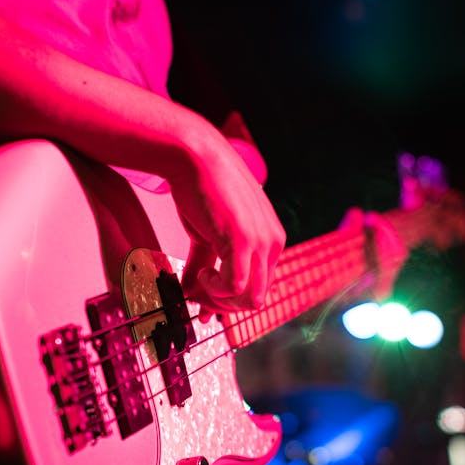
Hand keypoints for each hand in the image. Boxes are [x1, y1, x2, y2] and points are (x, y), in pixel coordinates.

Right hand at [168, 122, 284, 319]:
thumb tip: (192, 293)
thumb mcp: (207, 234)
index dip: (231, 301)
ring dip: (220, 301)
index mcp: (270, 239)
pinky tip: (201, 275)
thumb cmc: (202, 188)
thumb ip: (204, 264)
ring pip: (250, 299)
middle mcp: (272, 243)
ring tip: (199, 286)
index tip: (206, 305)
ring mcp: (261, 243)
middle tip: (200, 303)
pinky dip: (214, 290)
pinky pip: (234, 286)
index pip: (260, 286)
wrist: (195, 157)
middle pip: (257, 298)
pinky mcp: (243, 241)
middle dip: (225, 306)